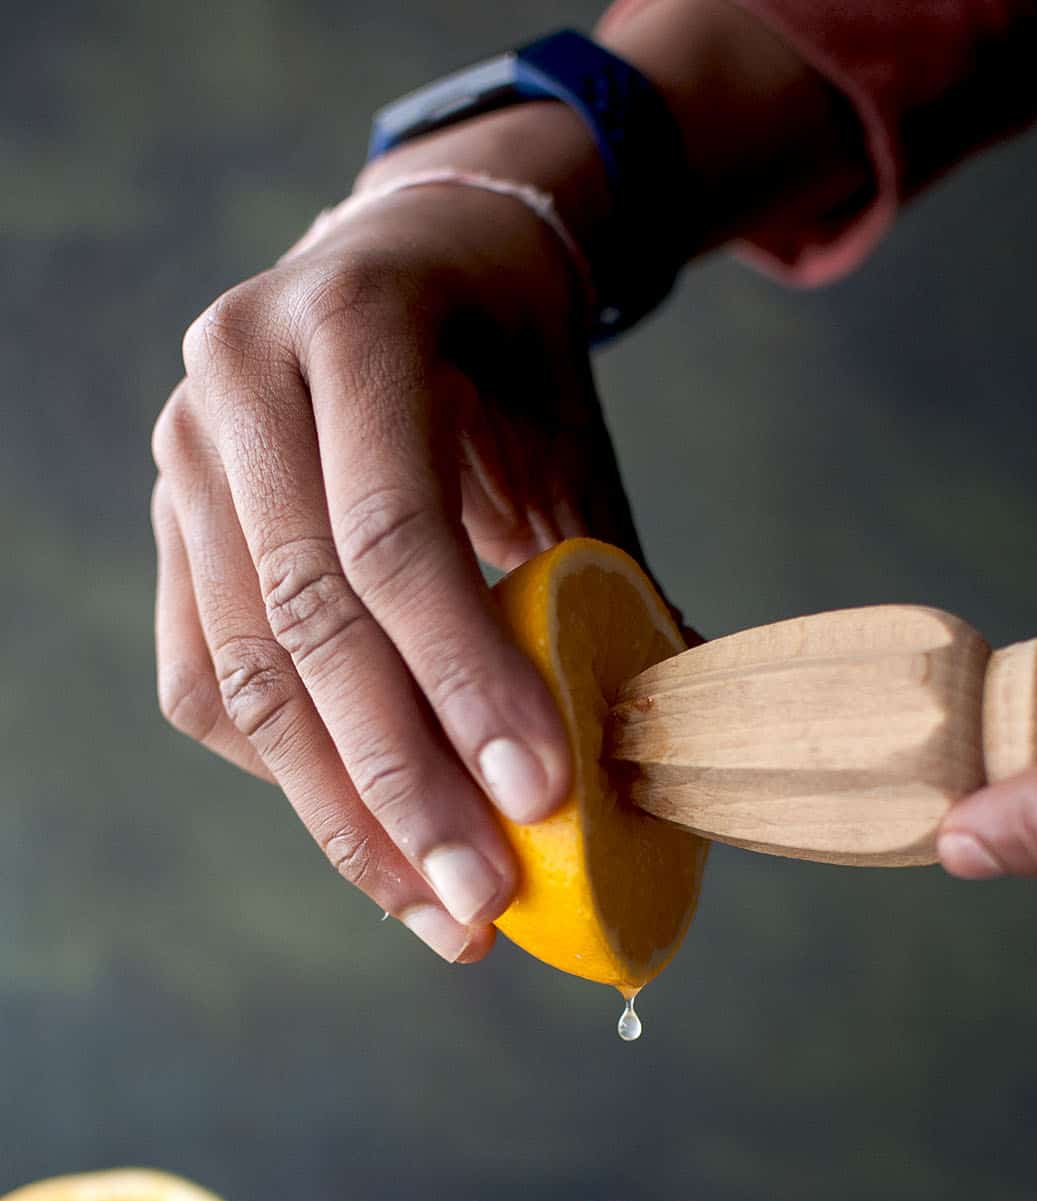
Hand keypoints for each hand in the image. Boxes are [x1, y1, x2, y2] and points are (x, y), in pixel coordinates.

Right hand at [152, 107, 637, 963]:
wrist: (410, 268)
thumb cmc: (510, 366)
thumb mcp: (568, 438)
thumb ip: (612, 573)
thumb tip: (684, 736)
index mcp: (352, 323)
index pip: (393, 536)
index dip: (466, 679)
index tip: (542, 797)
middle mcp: (238, 383)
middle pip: (308, 624)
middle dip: (402, 786)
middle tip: (485, 903)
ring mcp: (184, 459)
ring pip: (245, 676)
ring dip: (343, 816)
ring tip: (436, 914)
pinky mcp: (169, 531)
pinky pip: (205, 684)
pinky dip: (283, 774)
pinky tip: (368, 837)